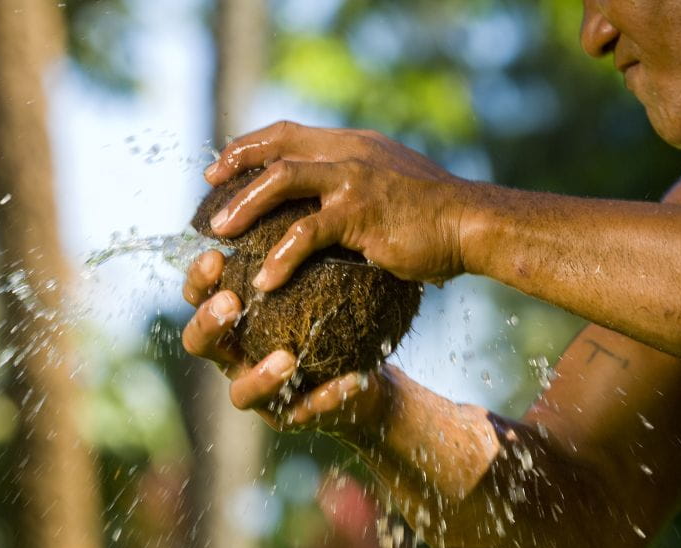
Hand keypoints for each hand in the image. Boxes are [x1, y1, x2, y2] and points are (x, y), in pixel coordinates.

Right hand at [181, 250, 387, 438]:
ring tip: (288, 358)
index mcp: (231, 321)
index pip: (198, 297)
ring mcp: (261, 394)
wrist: (362, 371)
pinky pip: (305, 411)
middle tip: (232, 303)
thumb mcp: (309, 277)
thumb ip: (292, 246)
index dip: (198, 281)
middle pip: (200, 345)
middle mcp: (236, 357)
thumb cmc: (326, 315)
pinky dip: (325, 397)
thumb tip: (288, 181)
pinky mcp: (296, 417)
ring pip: (241, 394)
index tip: (216, 255)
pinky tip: (349, 380)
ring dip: (261, 375)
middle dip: (210, 324)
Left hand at [204, 121, 469, 289]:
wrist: (470, 224)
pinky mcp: (359, 214)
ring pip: (281, 182)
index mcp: (353, 144)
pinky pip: (306, 233)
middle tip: (210, 189)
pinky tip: (266, 281)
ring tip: (221, 236)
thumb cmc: (433, 215)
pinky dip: (281, 257)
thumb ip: (359, 184)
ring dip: (245, 207)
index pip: (289, 133)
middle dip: (236, 165)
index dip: (251, 145)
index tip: (224, 164)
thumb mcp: (391, 184)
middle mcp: (349, 153)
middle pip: (277, 148)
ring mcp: (353, 180)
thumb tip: (330, 203)